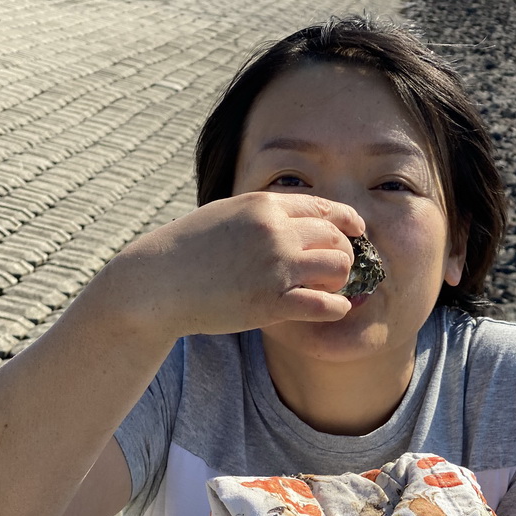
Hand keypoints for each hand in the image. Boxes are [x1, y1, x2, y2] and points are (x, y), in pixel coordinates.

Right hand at [111, 192, 364, 338]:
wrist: (157, 282)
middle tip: (341, 269)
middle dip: (346, 253)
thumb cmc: (188, 251)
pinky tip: (336, 309)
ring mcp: (274, 267)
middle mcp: (274, 232)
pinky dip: (337, 306)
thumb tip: (292, 218)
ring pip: (337, 267)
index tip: (357, 231)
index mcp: (263, 206)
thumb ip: (260, 215)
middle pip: (335, 237)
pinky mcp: (271, 302)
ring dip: (342, 279)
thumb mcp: (225, 216)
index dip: (346, 220)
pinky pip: (324, 304)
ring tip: (332, 289)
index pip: (322, 208)